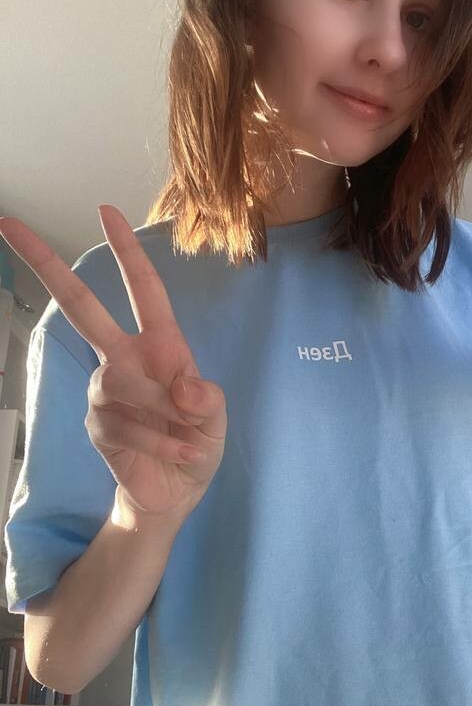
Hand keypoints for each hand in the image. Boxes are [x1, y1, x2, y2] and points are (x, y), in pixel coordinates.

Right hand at [0, 204, 226, 519]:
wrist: (175, 493)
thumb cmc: (196, 444)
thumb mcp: (217, 421)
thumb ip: (207, 400)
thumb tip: (184, 385)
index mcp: (159, 345)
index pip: (142, 289)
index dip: (126, 252)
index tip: (106, 211)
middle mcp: (124, 358)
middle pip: (79, 306)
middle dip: (45, 265)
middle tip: (8, 226)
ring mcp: (105, 390)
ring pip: (120, 383)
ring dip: (163, 416)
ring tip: (189, 439)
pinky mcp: (97, 423)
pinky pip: (124, 425)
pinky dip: (158, 441)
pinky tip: (177, 451)